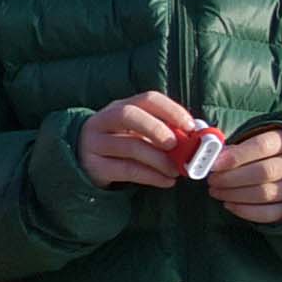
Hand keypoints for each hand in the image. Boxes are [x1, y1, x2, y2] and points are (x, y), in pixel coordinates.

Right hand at [79, 90, 206, 191]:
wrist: (83, 164)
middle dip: (157, 129)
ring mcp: (95, 143)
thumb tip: (198, 134)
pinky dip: (151, 176)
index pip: (148, 100)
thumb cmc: (121, 146)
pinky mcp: (93, 166)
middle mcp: (103, 121)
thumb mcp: (138, 133)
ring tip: (177, 170)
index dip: (172, 111)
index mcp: (120, 107)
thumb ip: (164, 131)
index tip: (191, 127)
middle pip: (128, 115)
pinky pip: (126, 170)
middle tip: (176, 145)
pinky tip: (166, 181)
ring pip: (129, 146)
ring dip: (159, 159)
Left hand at [208, 120, 281, 226]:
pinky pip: (272, 213)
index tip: (214, 164)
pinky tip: (229, 205)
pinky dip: (246, 211)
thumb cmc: (269, 152)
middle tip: (212, 180)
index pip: (263, 146)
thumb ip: (237, 147)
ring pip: (266, 193)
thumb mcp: (257, 141)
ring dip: (234, 195)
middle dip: (231, 178)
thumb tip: (216, 158)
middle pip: (265, 172)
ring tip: (216, 191)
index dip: (236, 156)